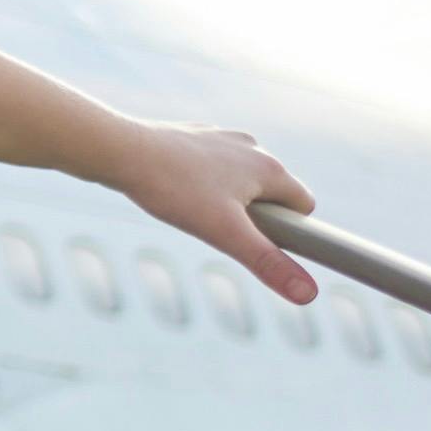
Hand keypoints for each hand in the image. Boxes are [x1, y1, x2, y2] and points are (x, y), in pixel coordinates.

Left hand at [112, 122, 319, 302]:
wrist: (121, 151)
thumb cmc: (174, 190)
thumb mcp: (225, 234)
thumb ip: (267, 263)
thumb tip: (309, 294)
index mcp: (270, 167)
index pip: (303, 205)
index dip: (288, 230)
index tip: (256, 242)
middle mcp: (252, 146)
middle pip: (272, 193)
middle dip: (253, 217)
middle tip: (214, 227)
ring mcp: (222, 137)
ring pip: (240, 180)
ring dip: (226, 201)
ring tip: (190, 208)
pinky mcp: (195, 136)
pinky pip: (211, 166)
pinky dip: (202, 183)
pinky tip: (175, 190)